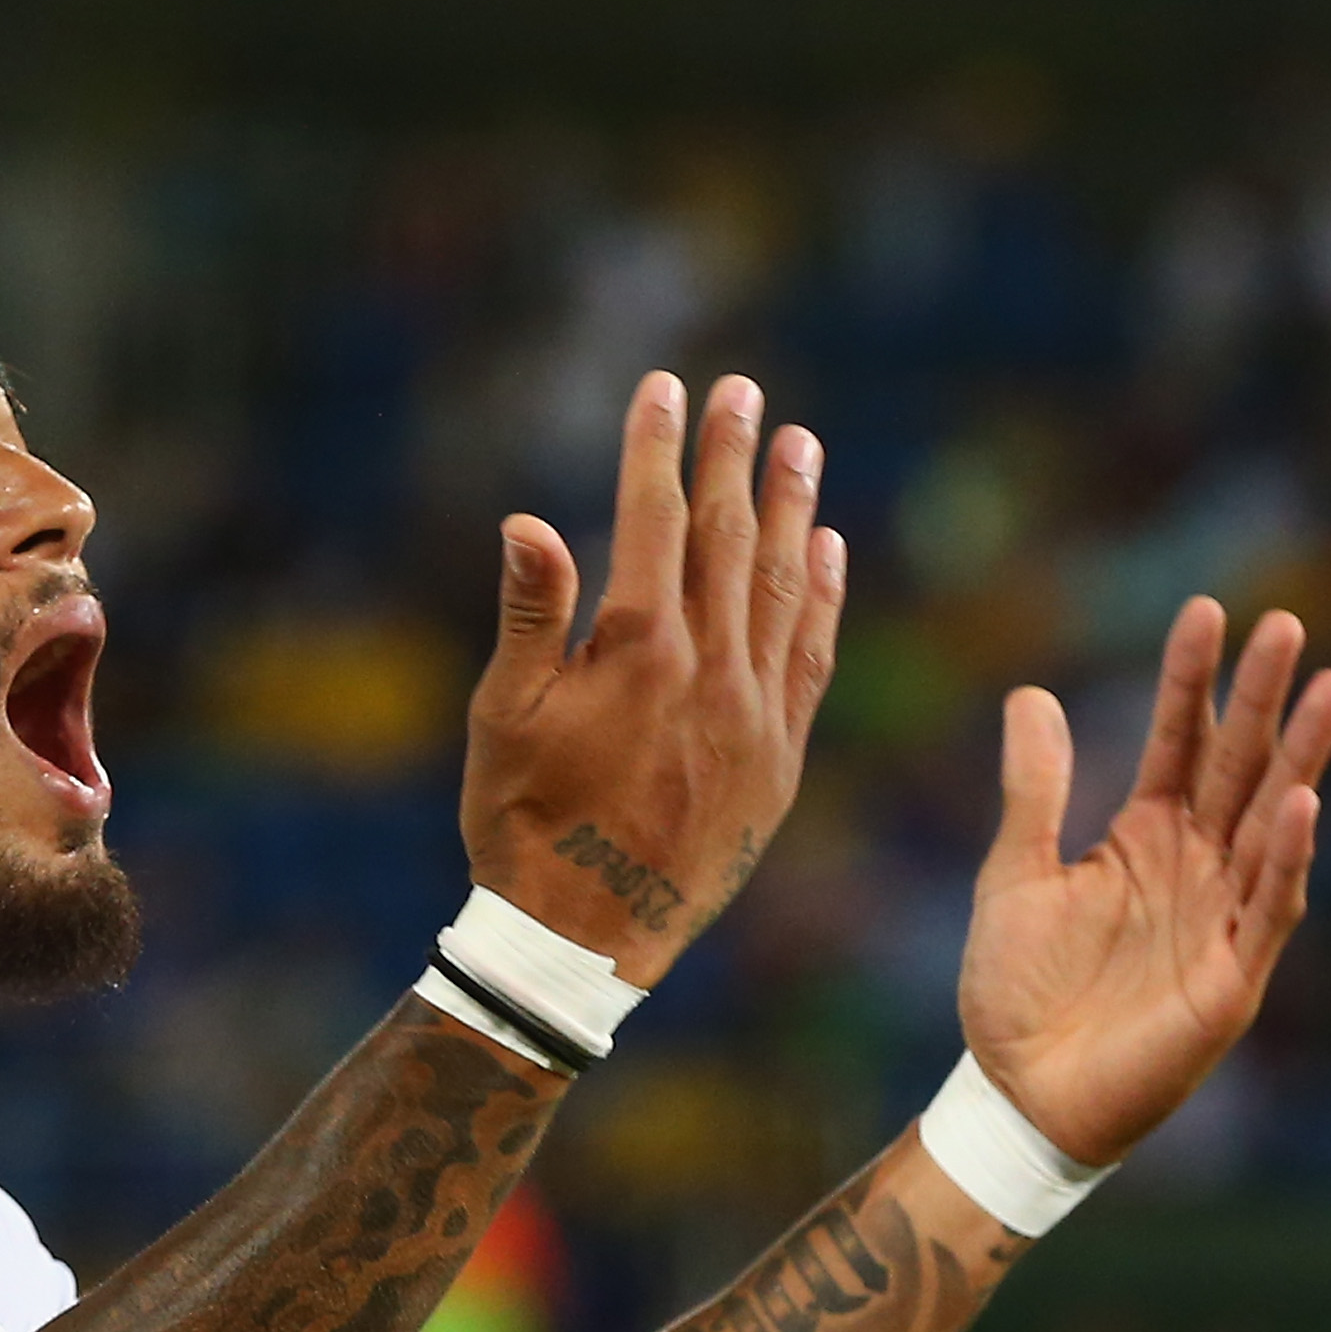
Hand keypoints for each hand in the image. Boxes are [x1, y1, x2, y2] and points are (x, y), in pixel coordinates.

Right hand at [461, 371, 847, 985]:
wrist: (584, 944)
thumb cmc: (522, 828)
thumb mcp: (503, 720)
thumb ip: (530, 615)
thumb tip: (529, 519)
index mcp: (637, 653)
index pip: (654, 521)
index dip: (658, 448)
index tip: (667, 388)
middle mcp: (710, 673)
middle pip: (728, 539)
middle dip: (732, 457)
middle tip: (744, 390)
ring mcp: (755, 717)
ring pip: (783, 587)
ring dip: (792, 508)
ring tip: (799, 443)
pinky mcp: (779, 762)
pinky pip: (811, 658)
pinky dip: (823, 597)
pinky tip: (827, 548)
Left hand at [959, 598, 1330, 1164]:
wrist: (1020, 1094)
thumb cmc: (1018, 993)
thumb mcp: (1014, 877)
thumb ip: (1033, 792)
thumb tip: (1031, 692)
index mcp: (1145, 836)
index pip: (1177, 740)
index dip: (1190, 680)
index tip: (1205, 610)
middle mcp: (1195, 865)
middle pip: (1238, 765)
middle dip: (1263, 698)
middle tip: (1288, 624)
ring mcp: (1221, 916)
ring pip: (1270, 821)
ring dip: (1301, 758)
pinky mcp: (1232, 976)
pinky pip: (1267, 905)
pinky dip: (1284, 855)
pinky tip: (1300, 801)